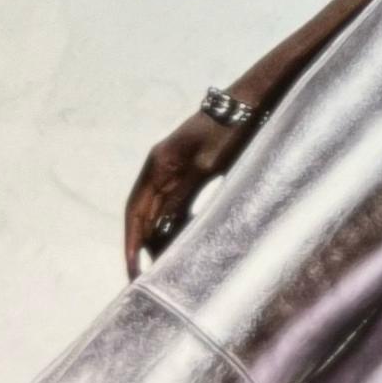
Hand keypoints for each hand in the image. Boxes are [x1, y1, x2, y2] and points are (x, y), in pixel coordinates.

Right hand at [125, 105, 252, 273]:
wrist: (250, 104)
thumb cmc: (228, 132)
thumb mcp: (204, 167)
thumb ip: (181, 197)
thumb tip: (160, 230)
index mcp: (157, 165)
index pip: (135, 212)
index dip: (132, 242)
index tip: (132, 270)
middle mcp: (160, 169)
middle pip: (145, 215)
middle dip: (144, 246)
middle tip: (148, 279)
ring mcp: (176, 170)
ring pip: (162, 212)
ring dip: (161, 238)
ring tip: (164, 268)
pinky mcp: (193, 172)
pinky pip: (179, 205)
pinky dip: (178, 225)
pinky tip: (183, 243)